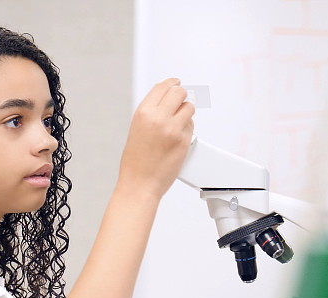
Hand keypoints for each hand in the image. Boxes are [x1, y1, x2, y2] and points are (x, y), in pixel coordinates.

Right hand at [117, 78, 195, 199]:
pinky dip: (187, 129)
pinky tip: (178, 138)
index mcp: (143, 112)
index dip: (172, 83)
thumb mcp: (137, 129)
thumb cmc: (136, 161)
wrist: (140, 183)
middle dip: (181, 96)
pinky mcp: (184, 141)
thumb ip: (151, 113)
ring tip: (177, 124)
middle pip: (179, 92)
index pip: (163, 87)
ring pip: (189, 107)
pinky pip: (191, 126)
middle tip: (180, 102)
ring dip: (186, 113)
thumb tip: (166, 99)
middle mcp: (158, 117)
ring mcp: (173, 129)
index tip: (177, 82)